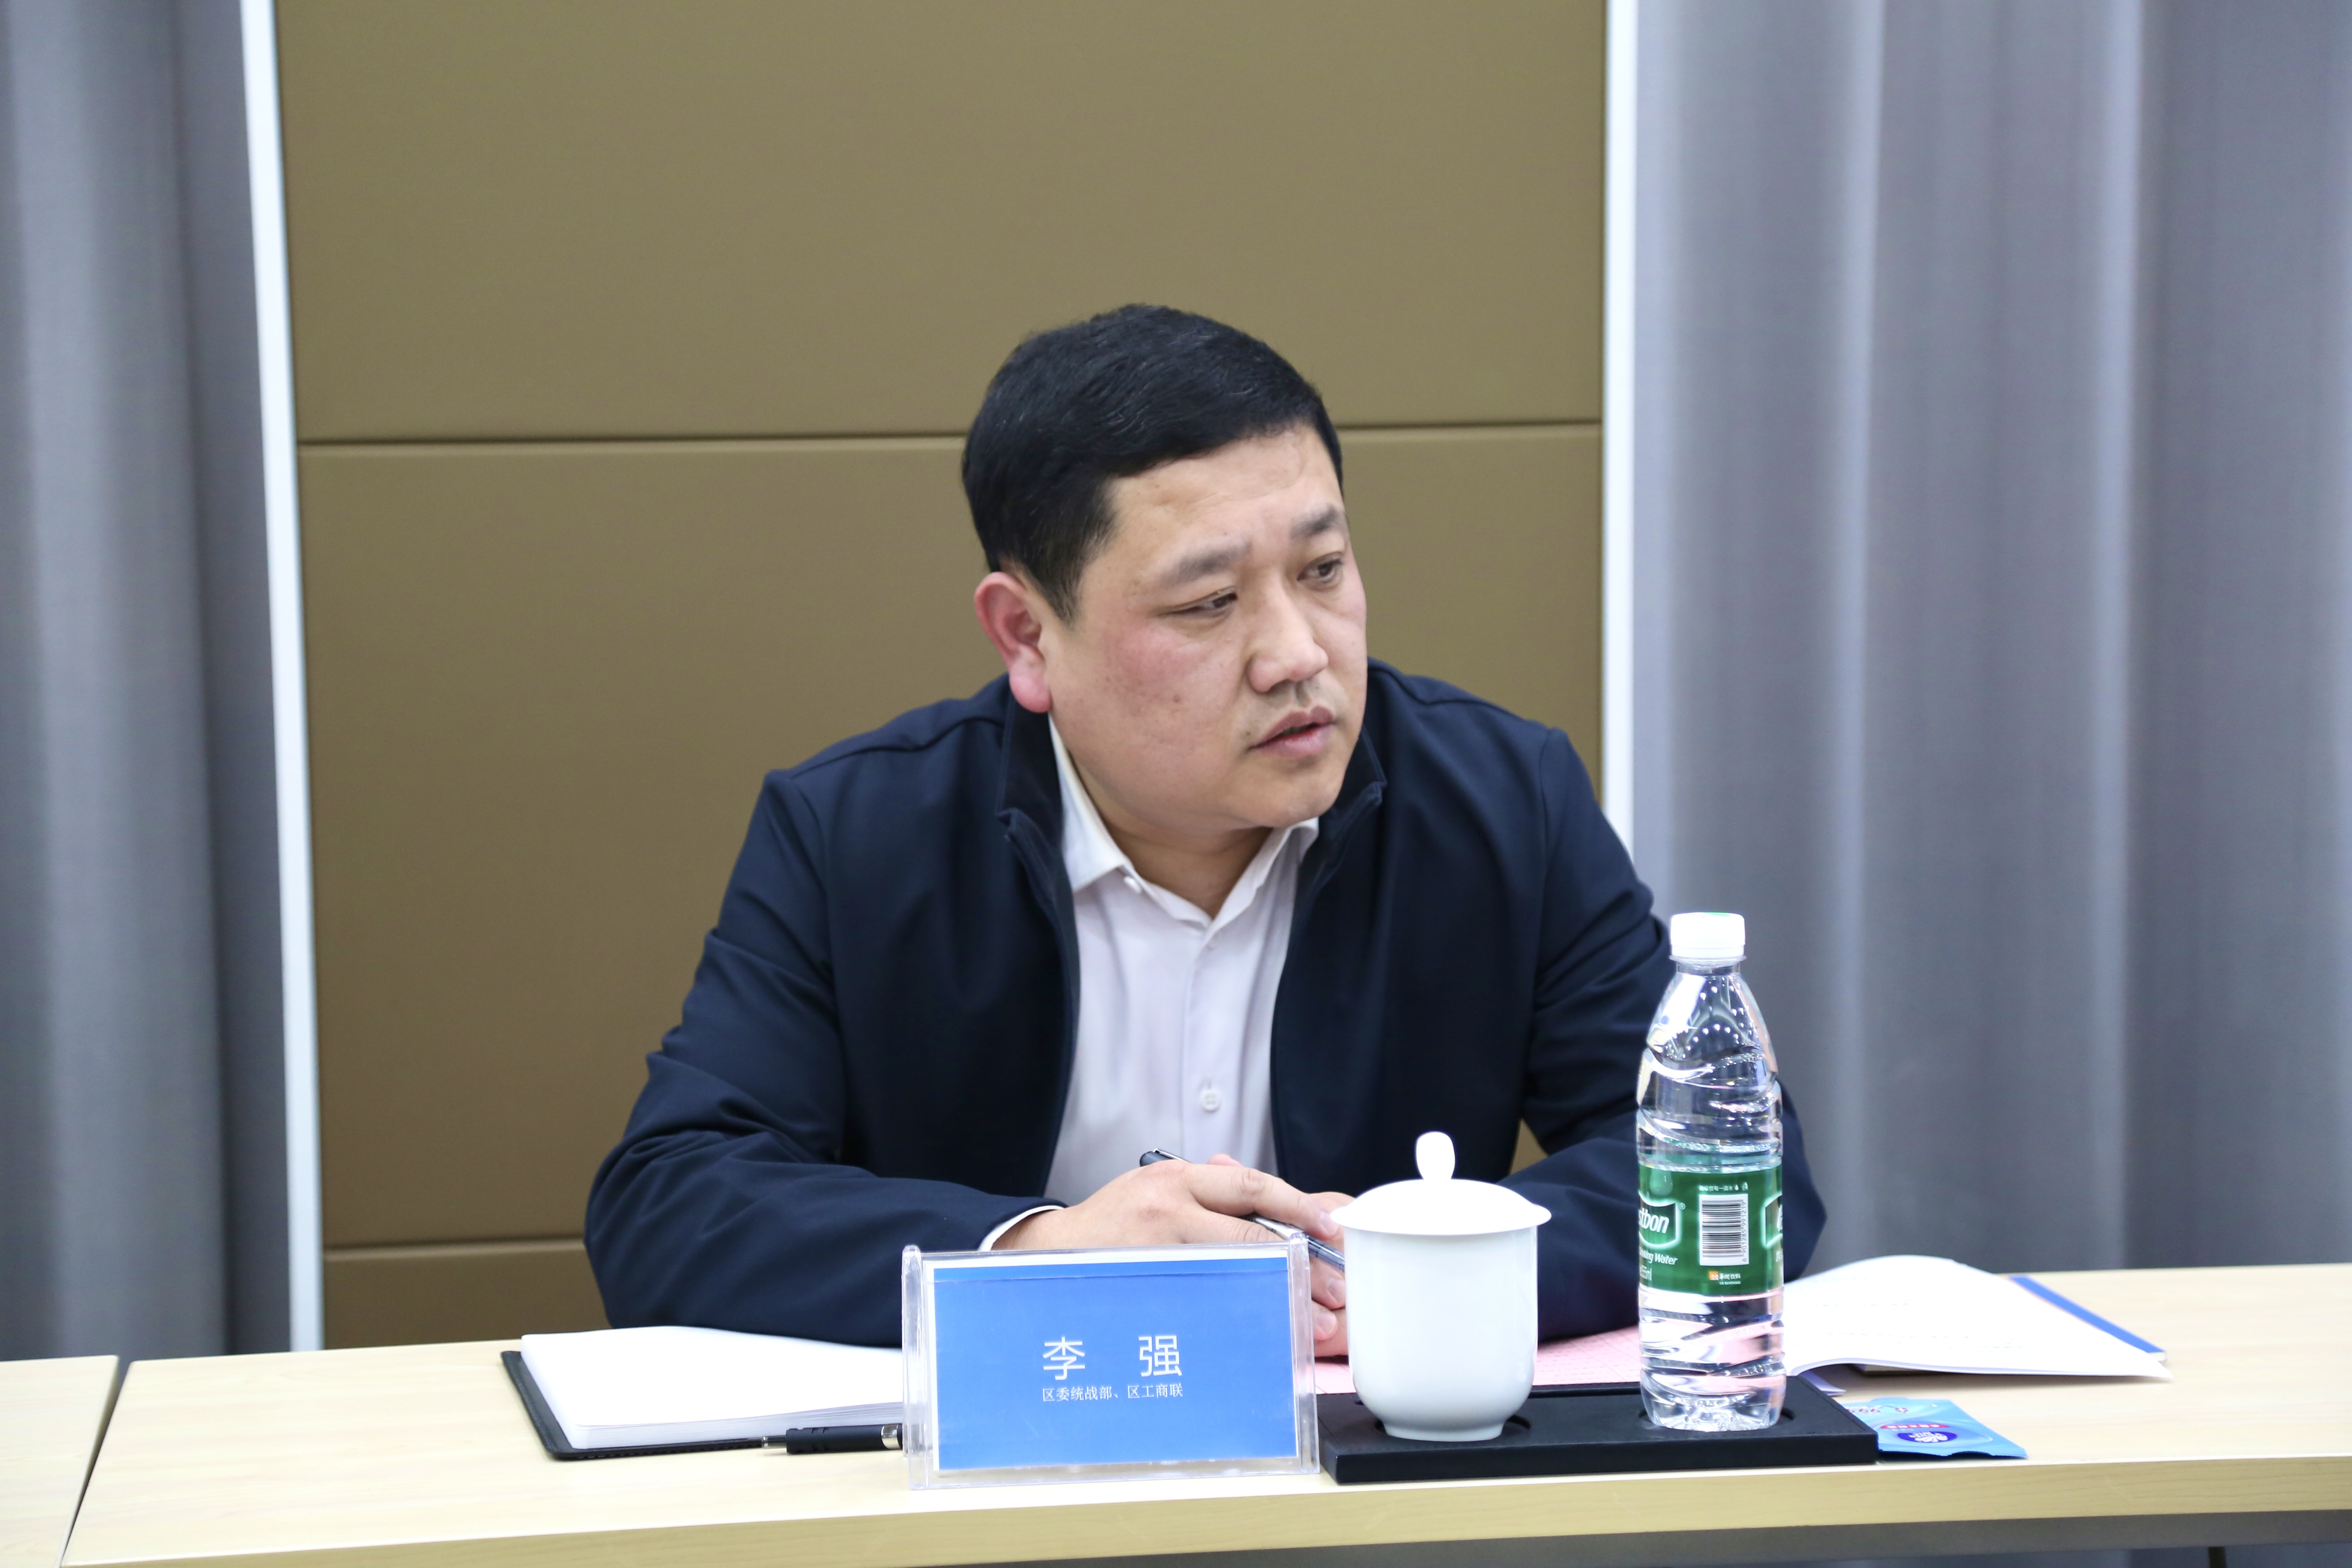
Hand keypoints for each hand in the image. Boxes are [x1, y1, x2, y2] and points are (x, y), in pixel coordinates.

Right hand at [996, 1152, 1352, 1354]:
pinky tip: (1259, 1331)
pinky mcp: (1143, 1281)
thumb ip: (1212, 1200)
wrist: (1047, 1250)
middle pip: (1250, 1232)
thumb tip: (1283, 1220)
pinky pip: (1201, 1299)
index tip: (1334, 1229)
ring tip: (1309, 1319)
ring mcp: (1153, 1245)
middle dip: (1301, 1262)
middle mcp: (1167, 1204)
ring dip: (1278, 1294)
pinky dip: (1235, 1314)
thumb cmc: (1115, 1224)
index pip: (1253, 1186)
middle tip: (1336, 1289)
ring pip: (1231, 1269)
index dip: (1300, 1207)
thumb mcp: (1161, 1191)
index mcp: (1179, 1178)